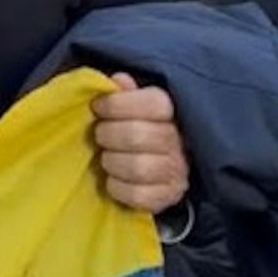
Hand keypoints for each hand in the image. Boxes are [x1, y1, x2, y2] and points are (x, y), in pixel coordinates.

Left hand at [91, 73, 188, 214]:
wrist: (160, 164)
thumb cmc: (139, 126)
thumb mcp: (133, 104)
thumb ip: (125, 92)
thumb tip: (118, 80)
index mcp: (173, 112)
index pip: (153, 104)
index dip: (117, 104)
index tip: (97, 107)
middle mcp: (180, 142)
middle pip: (137, 136)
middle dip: (108, 134)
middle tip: (99, 135)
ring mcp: (177, 171)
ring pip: (137, 167)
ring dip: (111, 161)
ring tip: (106, 157)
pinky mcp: (168, 196)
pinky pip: (137, 196)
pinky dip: (117, 188)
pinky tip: (112, 179)